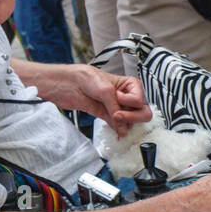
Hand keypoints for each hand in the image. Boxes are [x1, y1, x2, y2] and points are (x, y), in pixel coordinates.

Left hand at [19, 62, 150, 134]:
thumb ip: (116, 109)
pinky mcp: (107, 115)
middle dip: (132, 116)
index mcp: (130, 85)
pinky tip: (117, 134)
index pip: (140, 100)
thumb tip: (123, 127)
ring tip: (113, 118)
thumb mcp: (106, 90)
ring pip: (131, 121)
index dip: (130, 102)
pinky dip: (119, 131)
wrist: (69, 84)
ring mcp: (117, 107)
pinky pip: (119, 127)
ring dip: (124, 124)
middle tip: (118, 115)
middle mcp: (126, 96)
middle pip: (141, 112)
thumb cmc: (87, 78)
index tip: (118, 98)